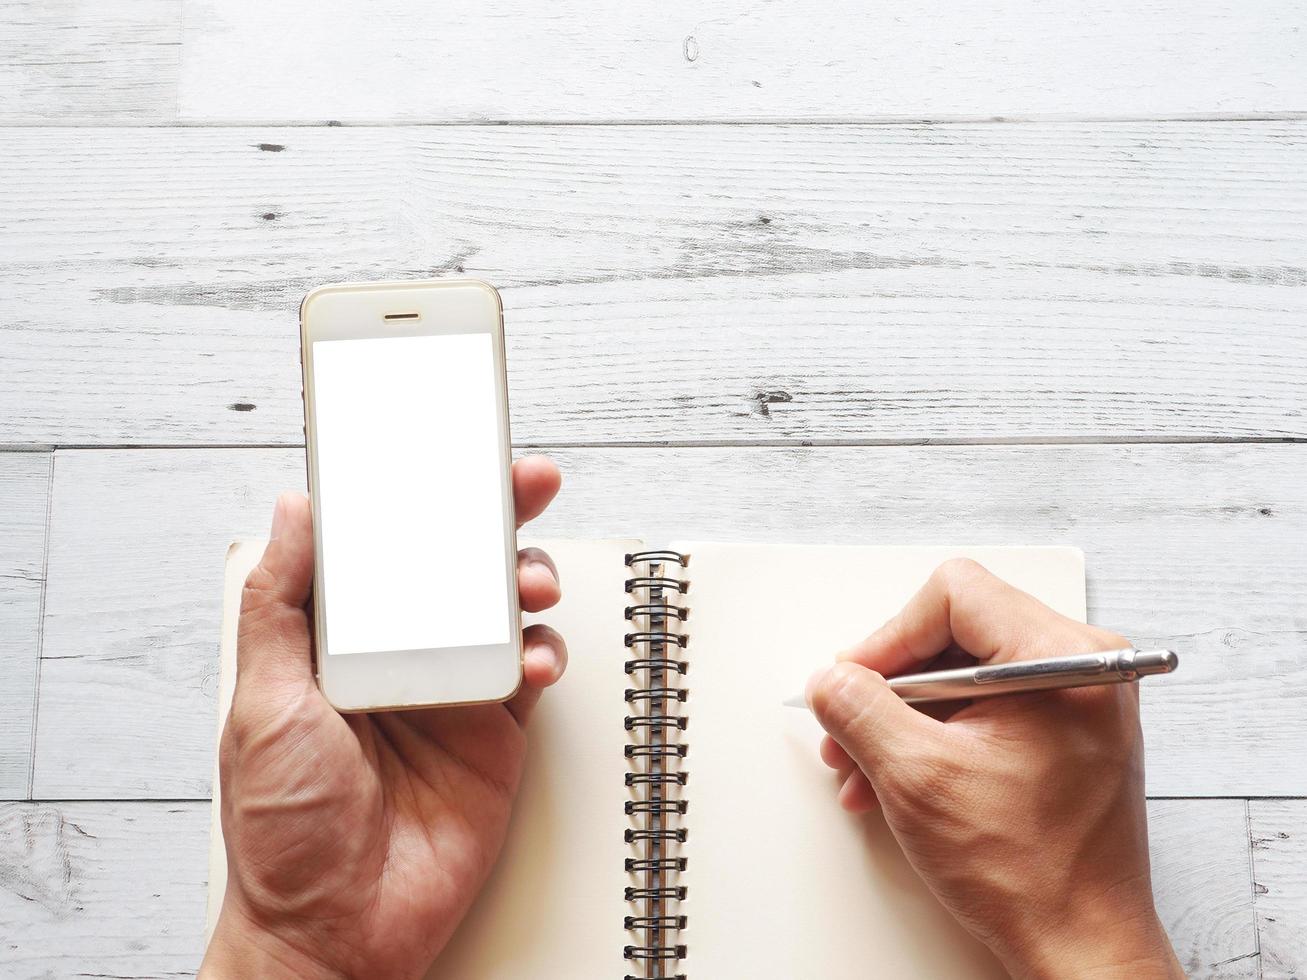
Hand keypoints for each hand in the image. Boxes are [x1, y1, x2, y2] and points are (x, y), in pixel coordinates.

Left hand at [200, 456, 565, 979]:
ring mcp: (451, 688)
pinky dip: (546, 650)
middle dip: (493, 514)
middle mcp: (398, 653)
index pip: (382, 547)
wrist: (337, 930)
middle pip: (455, 563)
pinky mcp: (494, 729)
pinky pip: (531, 668)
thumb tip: (296, 513)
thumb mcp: (263, 703)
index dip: (414, 495)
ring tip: (528, 582)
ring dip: (527, 577)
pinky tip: (535, 656)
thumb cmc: (283, 831)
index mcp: (336, 639)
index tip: (441, 452)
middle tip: (523, 480)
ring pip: (504, 606)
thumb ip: (280, 604)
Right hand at [806, 559, 1182, 979]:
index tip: (856, 679)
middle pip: (955, 632)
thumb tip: (830, 680)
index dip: (891, 636)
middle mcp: (1081, 666)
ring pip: (963, 673)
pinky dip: (935, 735)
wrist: (1083, 946)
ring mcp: (1077, 701)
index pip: (955, 595)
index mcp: (1061, 658)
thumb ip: (861, 710)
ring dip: (903, 716)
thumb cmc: (1032, 872)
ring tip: (863, 765)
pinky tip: (897, 778)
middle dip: (890, 684)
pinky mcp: (1066, 733)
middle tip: (850, 723)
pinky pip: (985, 707)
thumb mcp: (917, 778)